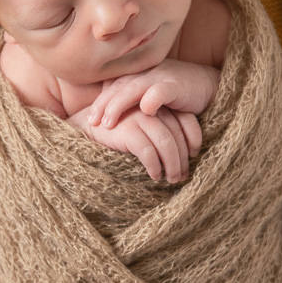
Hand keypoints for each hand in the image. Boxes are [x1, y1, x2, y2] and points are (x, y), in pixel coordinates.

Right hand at [71, 105, 201, 182]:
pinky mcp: (127, 130)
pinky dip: (155, 166)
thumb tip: (185, 156)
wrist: (87, 127)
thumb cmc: (120, 132)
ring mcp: (139, 117)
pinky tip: (155, 175)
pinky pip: (148, 151)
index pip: (187, 120)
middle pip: (177, 135)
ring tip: (172, 179)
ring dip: (172, 165)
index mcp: (159, 103)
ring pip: (166, 143)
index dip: (194, 140)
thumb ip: (162, 131)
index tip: (194, 157)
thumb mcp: (145, 127)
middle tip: (182, 176)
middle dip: (182, 158)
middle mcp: (152, 108)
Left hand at [89, 60, 219, 129]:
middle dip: (103, 105)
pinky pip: (161, 91)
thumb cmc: (177, 94)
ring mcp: (161, 77)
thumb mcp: (151, 94)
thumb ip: (133, 98)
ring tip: (108, 123)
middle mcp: (146, 73)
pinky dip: (152, 100)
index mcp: (137, 75)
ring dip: (119, 104)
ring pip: (134, 88)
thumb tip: (109, 114)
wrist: (209, 86)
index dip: (99, 102)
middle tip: (92, 123)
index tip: (88, 119)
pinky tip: (145, 112)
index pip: (112, 87)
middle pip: (118, 87)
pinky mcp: (177, 85)